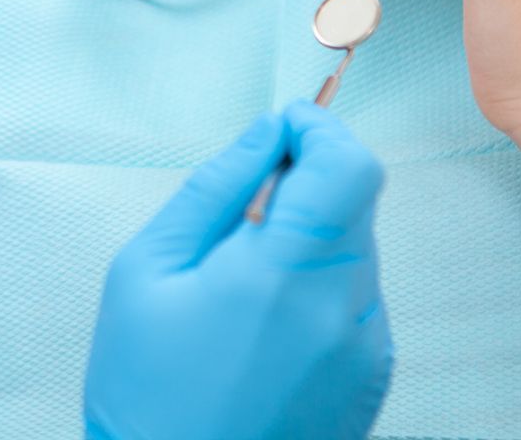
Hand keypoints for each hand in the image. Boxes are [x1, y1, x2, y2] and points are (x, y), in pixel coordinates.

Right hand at [85, 102, 392, 439]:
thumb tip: (265, 134)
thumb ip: (215, 189)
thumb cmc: (148, 392)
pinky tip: (263, 324)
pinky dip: (320, 287)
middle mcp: (343, 310)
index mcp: (285, 274)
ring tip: (241, 284)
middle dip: (307, 183)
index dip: (318, 129)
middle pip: (357, 201)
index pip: (348, 165)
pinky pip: (357, 299)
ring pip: (358, 249)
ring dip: (313, 238)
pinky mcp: (373, 377)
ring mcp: (366, 348)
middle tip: (242, 212)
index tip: (283, 128)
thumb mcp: (147, 270)